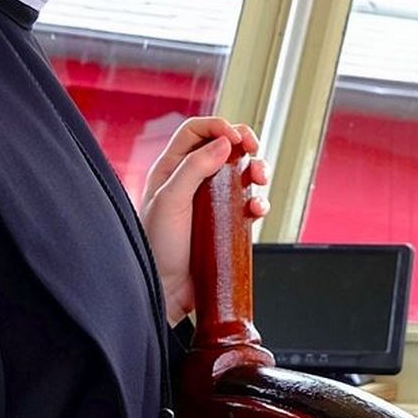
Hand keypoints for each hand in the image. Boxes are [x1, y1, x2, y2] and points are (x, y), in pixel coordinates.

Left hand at [139, 117, 268, 322]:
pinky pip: (249, 203)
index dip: (218, 126)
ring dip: (256, 169)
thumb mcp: (170, 202)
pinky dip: (259, 201)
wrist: (166, 292)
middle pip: (223, 146)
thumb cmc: (157, 249)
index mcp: (172, 169)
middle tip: (254, 150)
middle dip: (244, 143)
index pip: (196, 131)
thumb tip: (223, 143)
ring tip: (260, 179)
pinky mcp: (227, 222)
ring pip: (240, 172)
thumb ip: (194, 168)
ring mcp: (211, 201)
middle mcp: (192, 180)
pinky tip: (258, 209)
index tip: (236, 137)